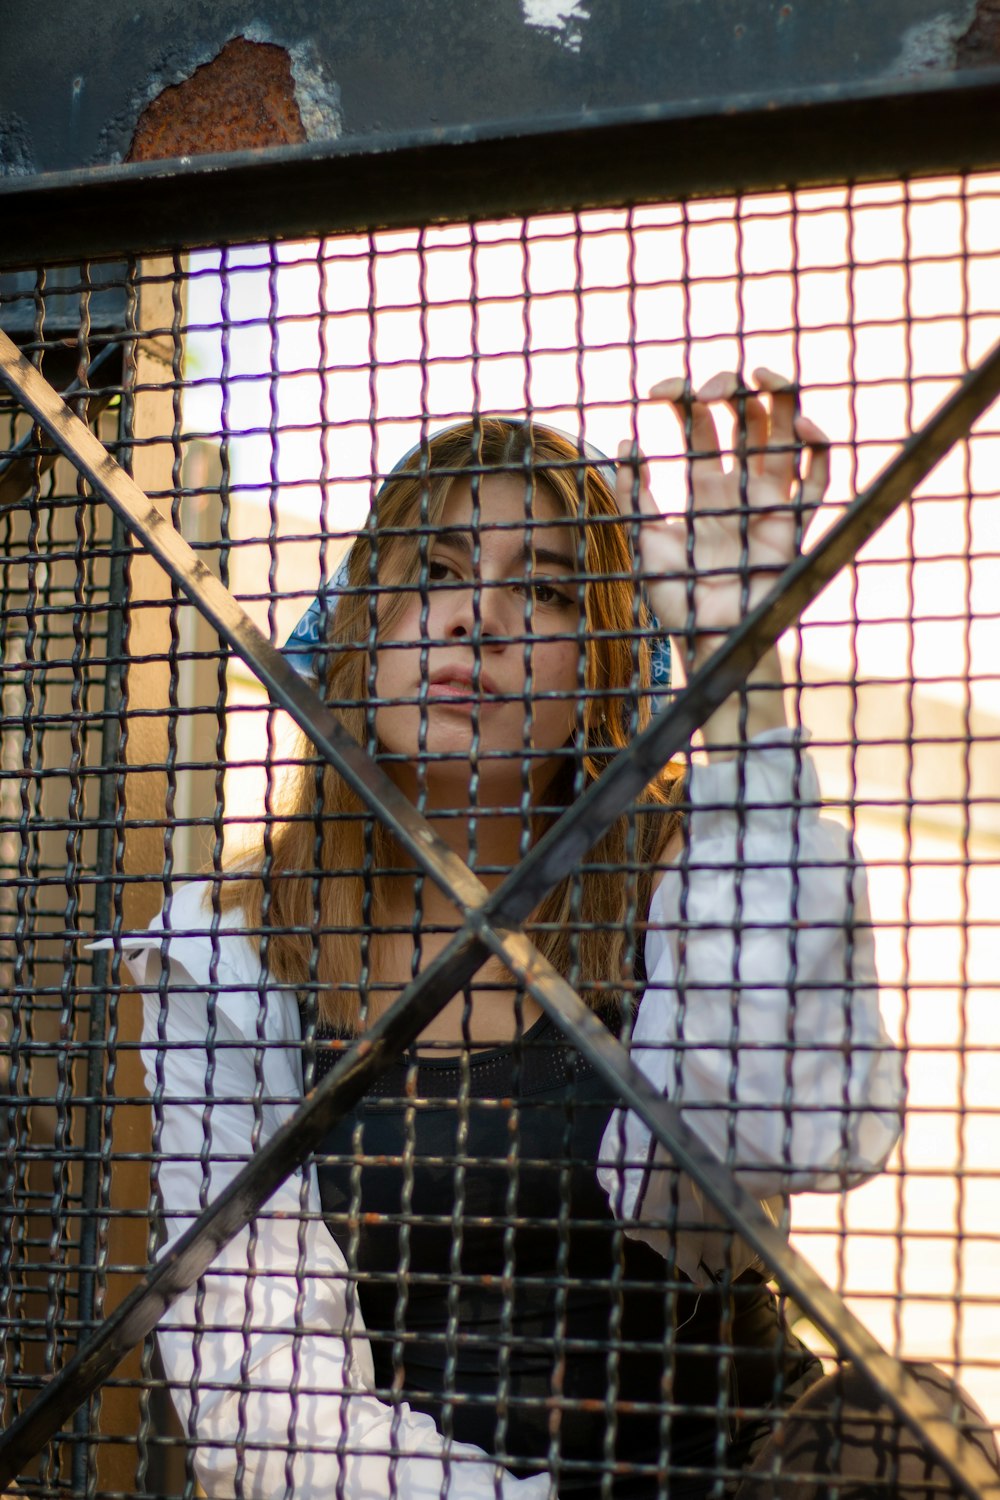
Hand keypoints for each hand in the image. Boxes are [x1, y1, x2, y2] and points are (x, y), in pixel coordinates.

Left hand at [615, 367, 829, 675]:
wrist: (705, 638)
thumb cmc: (675, 597)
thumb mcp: (643, 540)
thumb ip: (635, 495)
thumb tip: (626, 443)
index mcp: (706, 486)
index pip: (702, 423)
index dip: (685, 397)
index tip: (661, 391)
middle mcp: (741, 486)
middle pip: (748, 417)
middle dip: (732, 387)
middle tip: (712, 387)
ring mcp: (771, 501)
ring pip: (785, 433)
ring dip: (780, 395)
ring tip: (762, 375)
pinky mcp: (795, 524)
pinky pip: (818, 477)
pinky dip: (817, 444)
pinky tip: (800, 423)